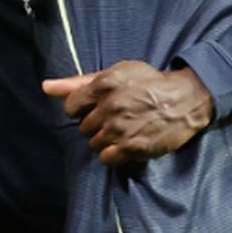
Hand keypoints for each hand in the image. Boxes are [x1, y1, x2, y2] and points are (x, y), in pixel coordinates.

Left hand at [42, 61, 213, 168]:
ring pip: (94, 144)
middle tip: (114, 119)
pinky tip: (124, 145)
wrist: (185, 98)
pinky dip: (113, 155)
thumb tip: (45, 87)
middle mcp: (109, 108)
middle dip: (95, 124)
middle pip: (84, 127)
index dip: (81, 109)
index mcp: (103, 86)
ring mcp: (121, 129)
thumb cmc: (149, 82)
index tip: (95, 109)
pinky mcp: (134, 147)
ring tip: (121, 131)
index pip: (71, 107)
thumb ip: (78, 82)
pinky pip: (107, 159)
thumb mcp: (116, 73)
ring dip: (104, 140)